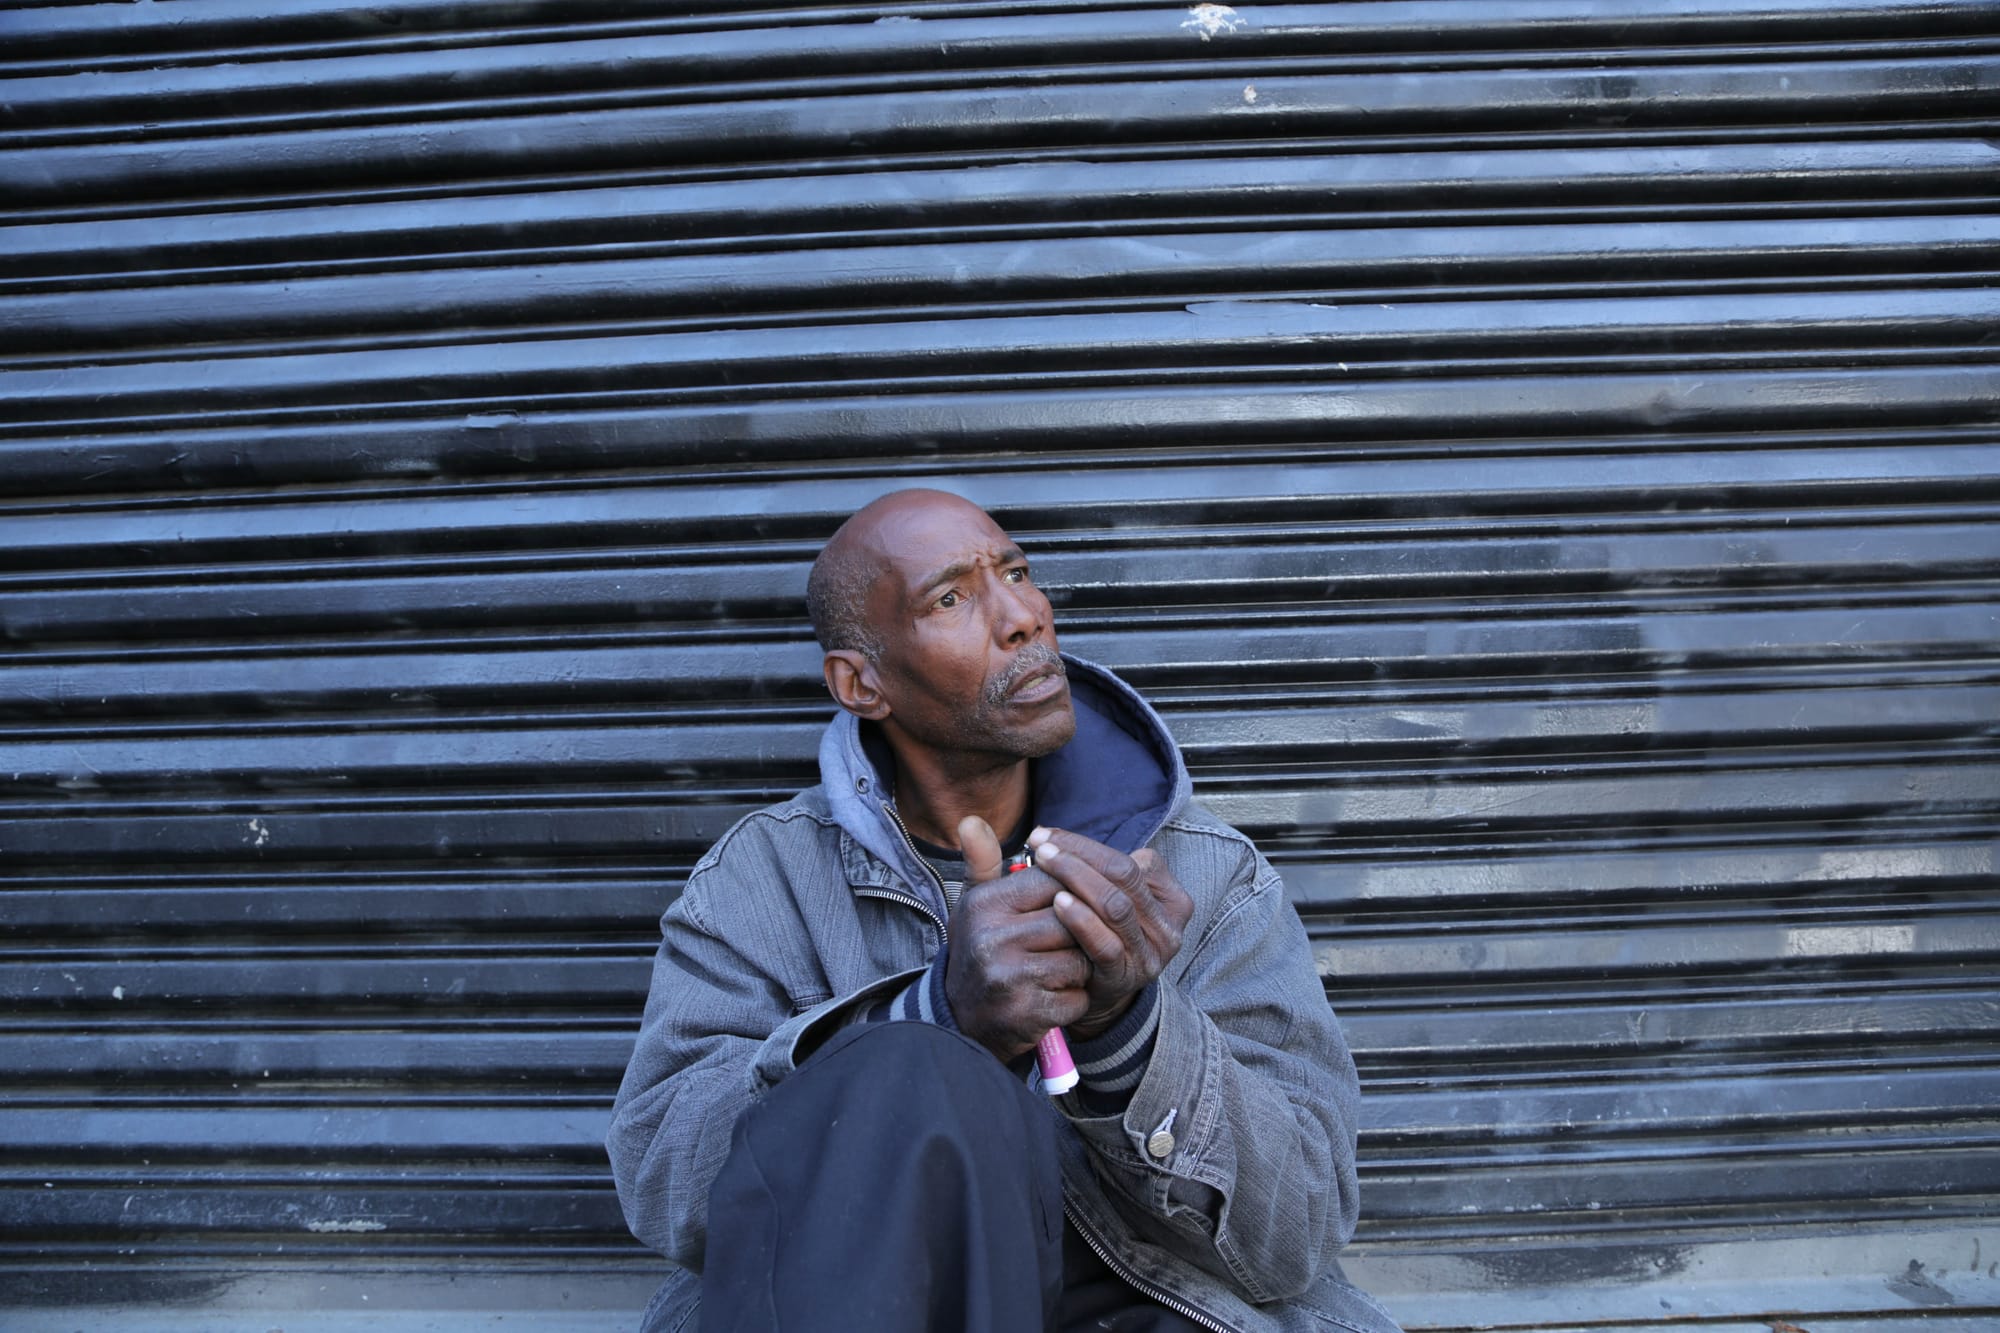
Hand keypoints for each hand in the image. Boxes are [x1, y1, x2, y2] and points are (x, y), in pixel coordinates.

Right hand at [943, 816, 1091, 1061]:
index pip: (1054, 881)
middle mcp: (993, 938)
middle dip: (1078, 934)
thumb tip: (972, 819)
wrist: (960, 1022)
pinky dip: (1074, 1001)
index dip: (1073, 894)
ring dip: (1078, 970)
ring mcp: (1010, 977)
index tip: (1070, 908)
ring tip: (1056, 973)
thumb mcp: (974, 906)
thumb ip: (982, 862)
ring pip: (1080, 960)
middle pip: (1073, 920)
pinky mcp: (1027, 1012)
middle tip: (1065, 946)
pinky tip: (1052, 999)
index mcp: (986, 905)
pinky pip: (1077, 998)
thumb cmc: (978, 951)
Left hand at [1026, 826, 1193, 1040]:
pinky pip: (1106, 944)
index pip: (1133, 860)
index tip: (1047, 835)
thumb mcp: (1111, 900)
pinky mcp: (1126, 977)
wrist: (1097, 995)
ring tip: (1045, 863)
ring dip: (1077, 878)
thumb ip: (1096, 870)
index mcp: (1173, 900)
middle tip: (1040, 845)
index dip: (1087, 844)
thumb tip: (1046, 835)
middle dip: (1079, 855)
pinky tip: (1057, 902)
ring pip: (1116, 906)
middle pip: (1125, 876)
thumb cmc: (1100, 935)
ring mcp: (1150, 954)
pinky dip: (1081, 920)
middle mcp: (1168, 927)